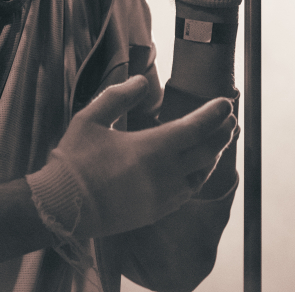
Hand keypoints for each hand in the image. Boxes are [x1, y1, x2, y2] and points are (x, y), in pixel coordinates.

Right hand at [27, 76, 237, 238]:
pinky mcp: (156, 213)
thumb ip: (119, 96)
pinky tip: (196, 171)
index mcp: (152, 147)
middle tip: (231, 120)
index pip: (196, 128)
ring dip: (213, 156)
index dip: (214, 114)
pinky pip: (187, 193)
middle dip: (222, 133)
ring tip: (218, 143)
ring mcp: (163, 197)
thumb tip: (142, 81)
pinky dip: (197, 178)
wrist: (62, 207)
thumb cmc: (74, 160)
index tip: (227, 103)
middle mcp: (166, 174)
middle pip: (207, 151)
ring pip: (201, 175)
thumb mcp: (91, 118)